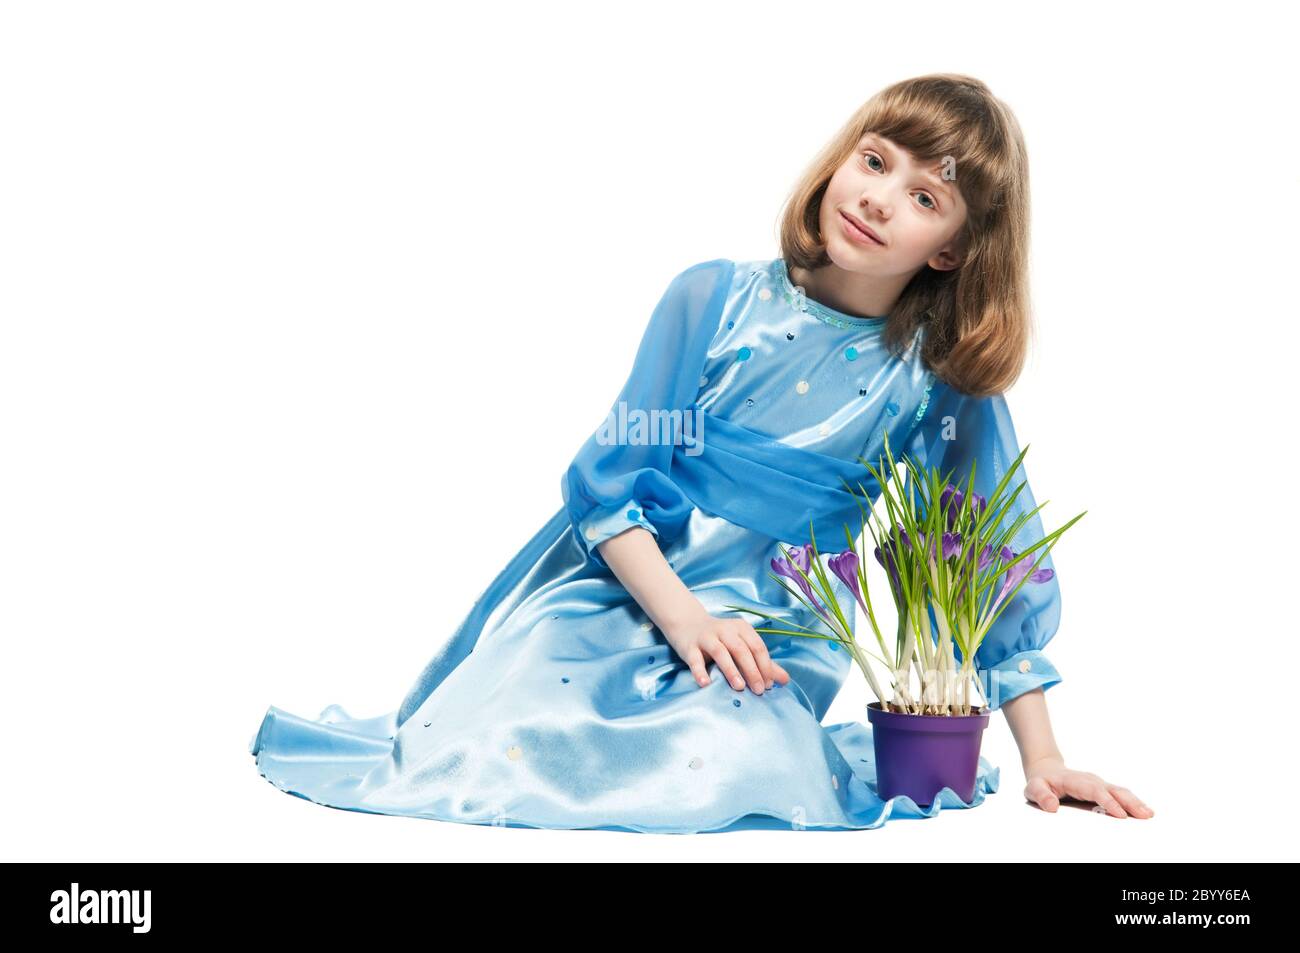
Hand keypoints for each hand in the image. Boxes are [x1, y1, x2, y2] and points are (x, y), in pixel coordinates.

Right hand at [662, 609, 791, 694]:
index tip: (769, 685)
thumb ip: (763, 663)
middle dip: (752, 670)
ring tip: (739, 687)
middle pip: (741, 649)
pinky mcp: (690, 646)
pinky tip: (706, 684)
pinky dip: (700, 672)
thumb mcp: (742, 646)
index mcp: (741, 628)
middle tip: (759, 690)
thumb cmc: (721, 639)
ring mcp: (706, 637)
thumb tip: (785, 681)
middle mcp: (725, 629)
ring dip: (731, 670)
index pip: (757, 647)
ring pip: (721, 652)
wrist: (687, 624)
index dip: (765, 666)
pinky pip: (695, 660)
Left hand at [1023, 756, 1153, 817]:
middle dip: (1129, 802)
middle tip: (1145, 815)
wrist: (1046, 770)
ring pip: (1120, 792)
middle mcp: (1091, 781)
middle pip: (1113, 790)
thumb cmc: (1041, 782)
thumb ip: (1041, 795)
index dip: (1108, 802)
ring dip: (1135, 802)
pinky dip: (1133, 802)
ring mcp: (1099, 784)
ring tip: (1149, 814)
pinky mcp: (1104, 790)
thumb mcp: (1034, 788)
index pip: (1094, 791)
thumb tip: (1051, 807)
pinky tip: (1144, 812)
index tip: (1120, 815)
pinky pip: (1120, 795)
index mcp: (1076, 781)